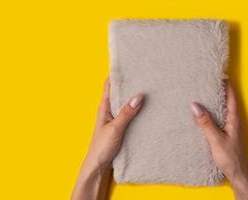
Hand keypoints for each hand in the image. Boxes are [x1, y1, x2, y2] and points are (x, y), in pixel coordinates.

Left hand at [71, 78, 142, 199]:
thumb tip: (139, 96)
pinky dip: (137, 110)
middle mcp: (109, 110)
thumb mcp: (115, 128)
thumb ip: (126, 113)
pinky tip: (147, 109)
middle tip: (144, 74)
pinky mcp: (121, 127)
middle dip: (129, 83)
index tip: (126, 62)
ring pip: (125, 103)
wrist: (98, 166)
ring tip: (149, 88)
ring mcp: (115, 119)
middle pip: (119, 92)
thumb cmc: (102, 147)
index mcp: (105, 107)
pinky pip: (130, 114)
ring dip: (134, 97)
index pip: (109, 84)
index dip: (116, 73)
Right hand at [190, 82, 247, 199]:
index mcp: (233, 120)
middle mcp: (232, 122)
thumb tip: (194, 105)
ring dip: (212, 102)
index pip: (231, 97)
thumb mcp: (216, 139)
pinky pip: (216, 119)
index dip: (226, 85)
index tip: (218, 75)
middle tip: (206, 82)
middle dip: (217, 91)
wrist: (236, 174)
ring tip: (200, 95)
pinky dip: (209, 113)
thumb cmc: (229, 158)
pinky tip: (200, 115)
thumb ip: (205, 123)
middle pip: (226, 101)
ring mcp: (228, 128)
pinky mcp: (223, 134)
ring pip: (220, 110)